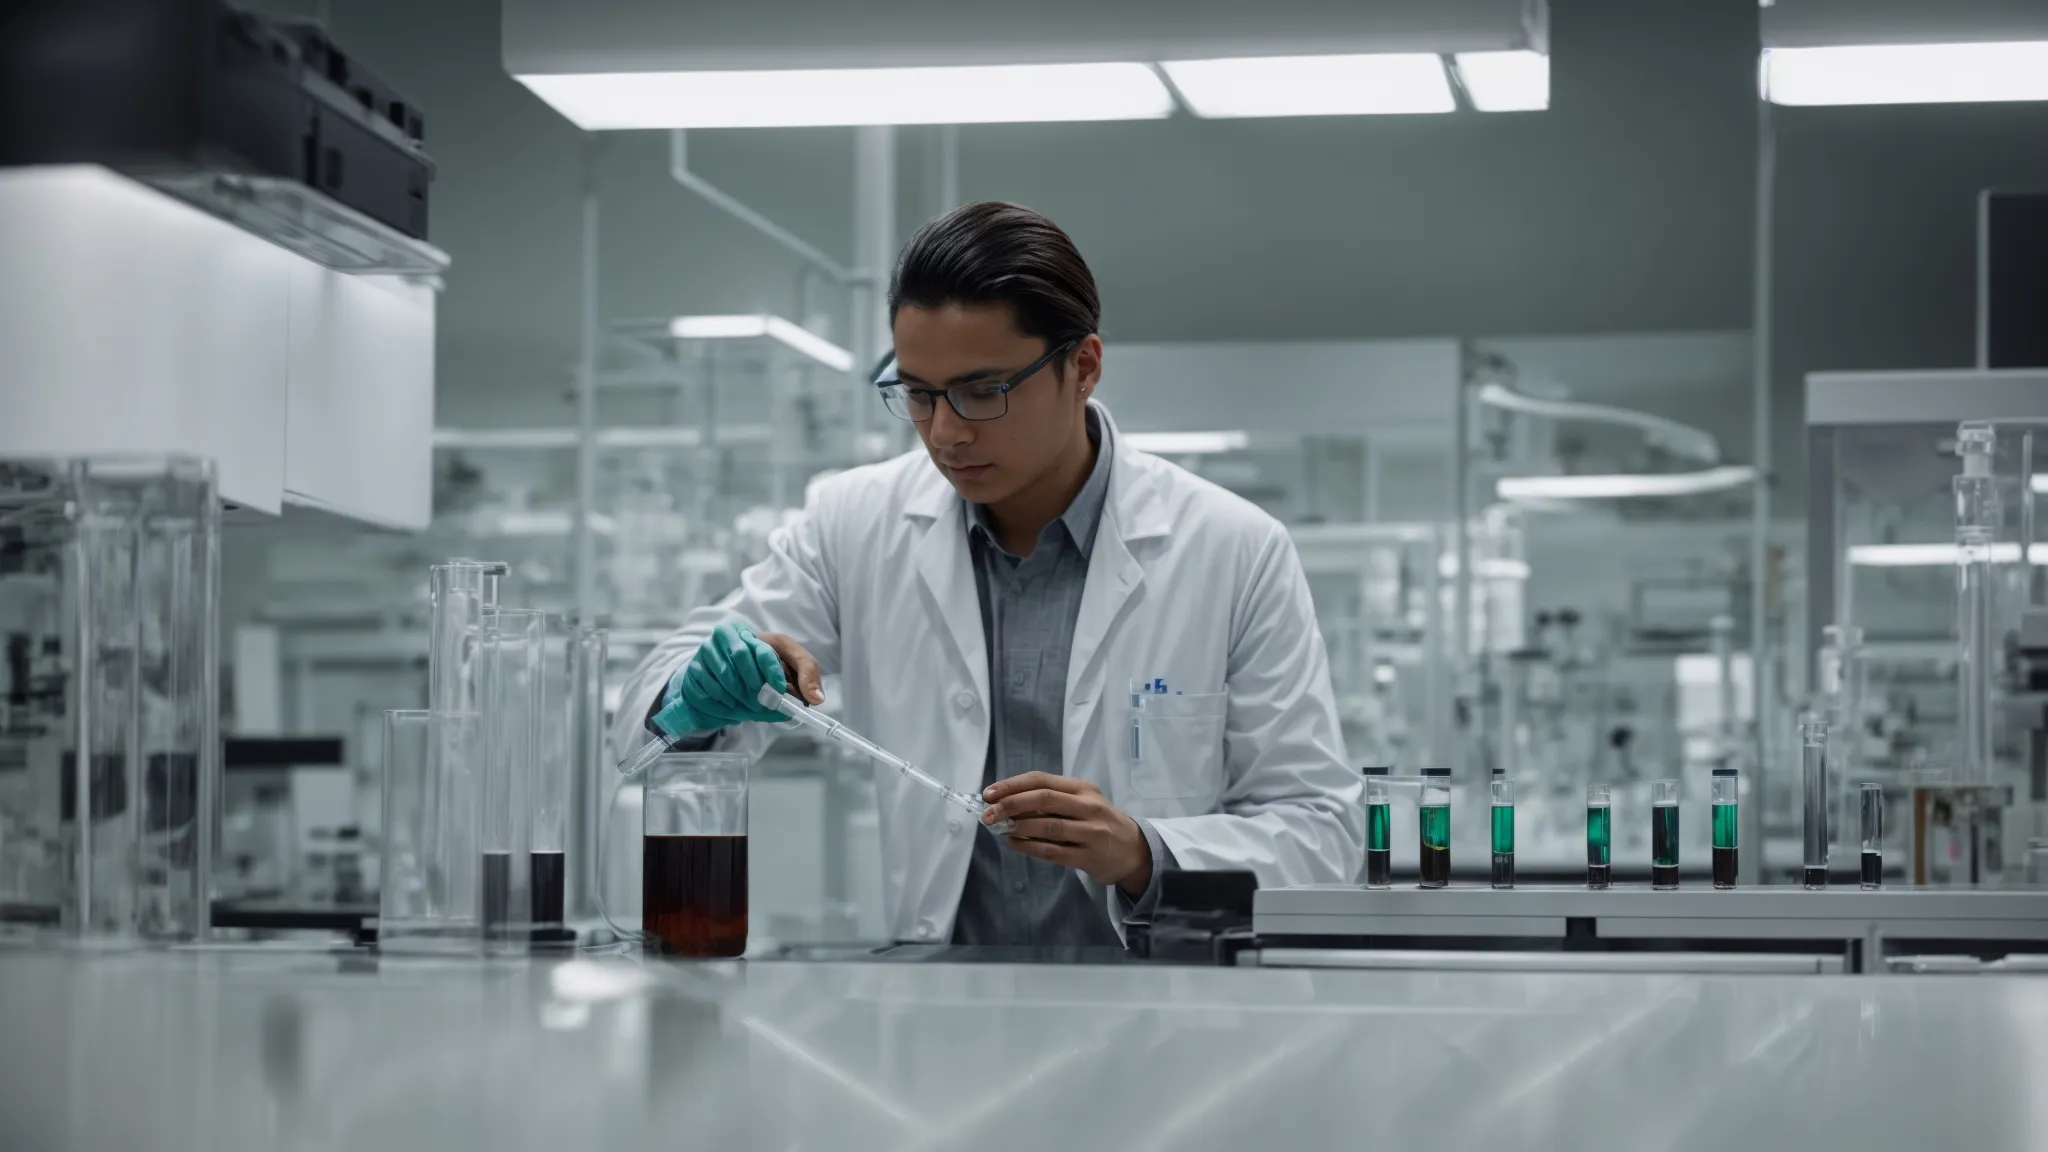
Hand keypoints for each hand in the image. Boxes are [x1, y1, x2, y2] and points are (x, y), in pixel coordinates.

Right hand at [649, 622, 820, 738]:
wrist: (726, 679)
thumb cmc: (762, 670)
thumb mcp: (790, 668)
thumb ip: (806, 678)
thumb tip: (816, 698)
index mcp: (753, 633)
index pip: (763, 648)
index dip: (772, 670)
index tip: (780, 690)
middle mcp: (726, 635)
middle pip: (741, 657)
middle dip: (755, 686)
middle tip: (763, 702)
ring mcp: (706, 650)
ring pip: (725, 675)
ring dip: (741, 697)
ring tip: (750, 707)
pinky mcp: (694, 668)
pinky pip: (709, 687)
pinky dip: (724, 702)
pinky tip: (732, 707)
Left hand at [981, 772, 1151, 894]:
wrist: (1134, 851)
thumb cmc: (1099, 822)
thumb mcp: (1082, 802)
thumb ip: (1051, 800)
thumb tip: (1007, 802)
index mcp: (1083, 789)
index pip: (1042, 780)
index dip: (1012, 785)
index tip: (989, 793)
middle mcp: (1089, 807)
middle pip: (1044, 799)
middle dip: (1011, 804)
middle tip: (988, 814)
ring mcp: (1091, 833)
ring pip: (1048, 826)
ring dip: (1018, 827)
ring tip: (999, 828)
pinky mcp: (1089, 858)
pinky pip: (1053, 851)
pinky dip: (1029, 848)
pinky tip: (1014, 844)